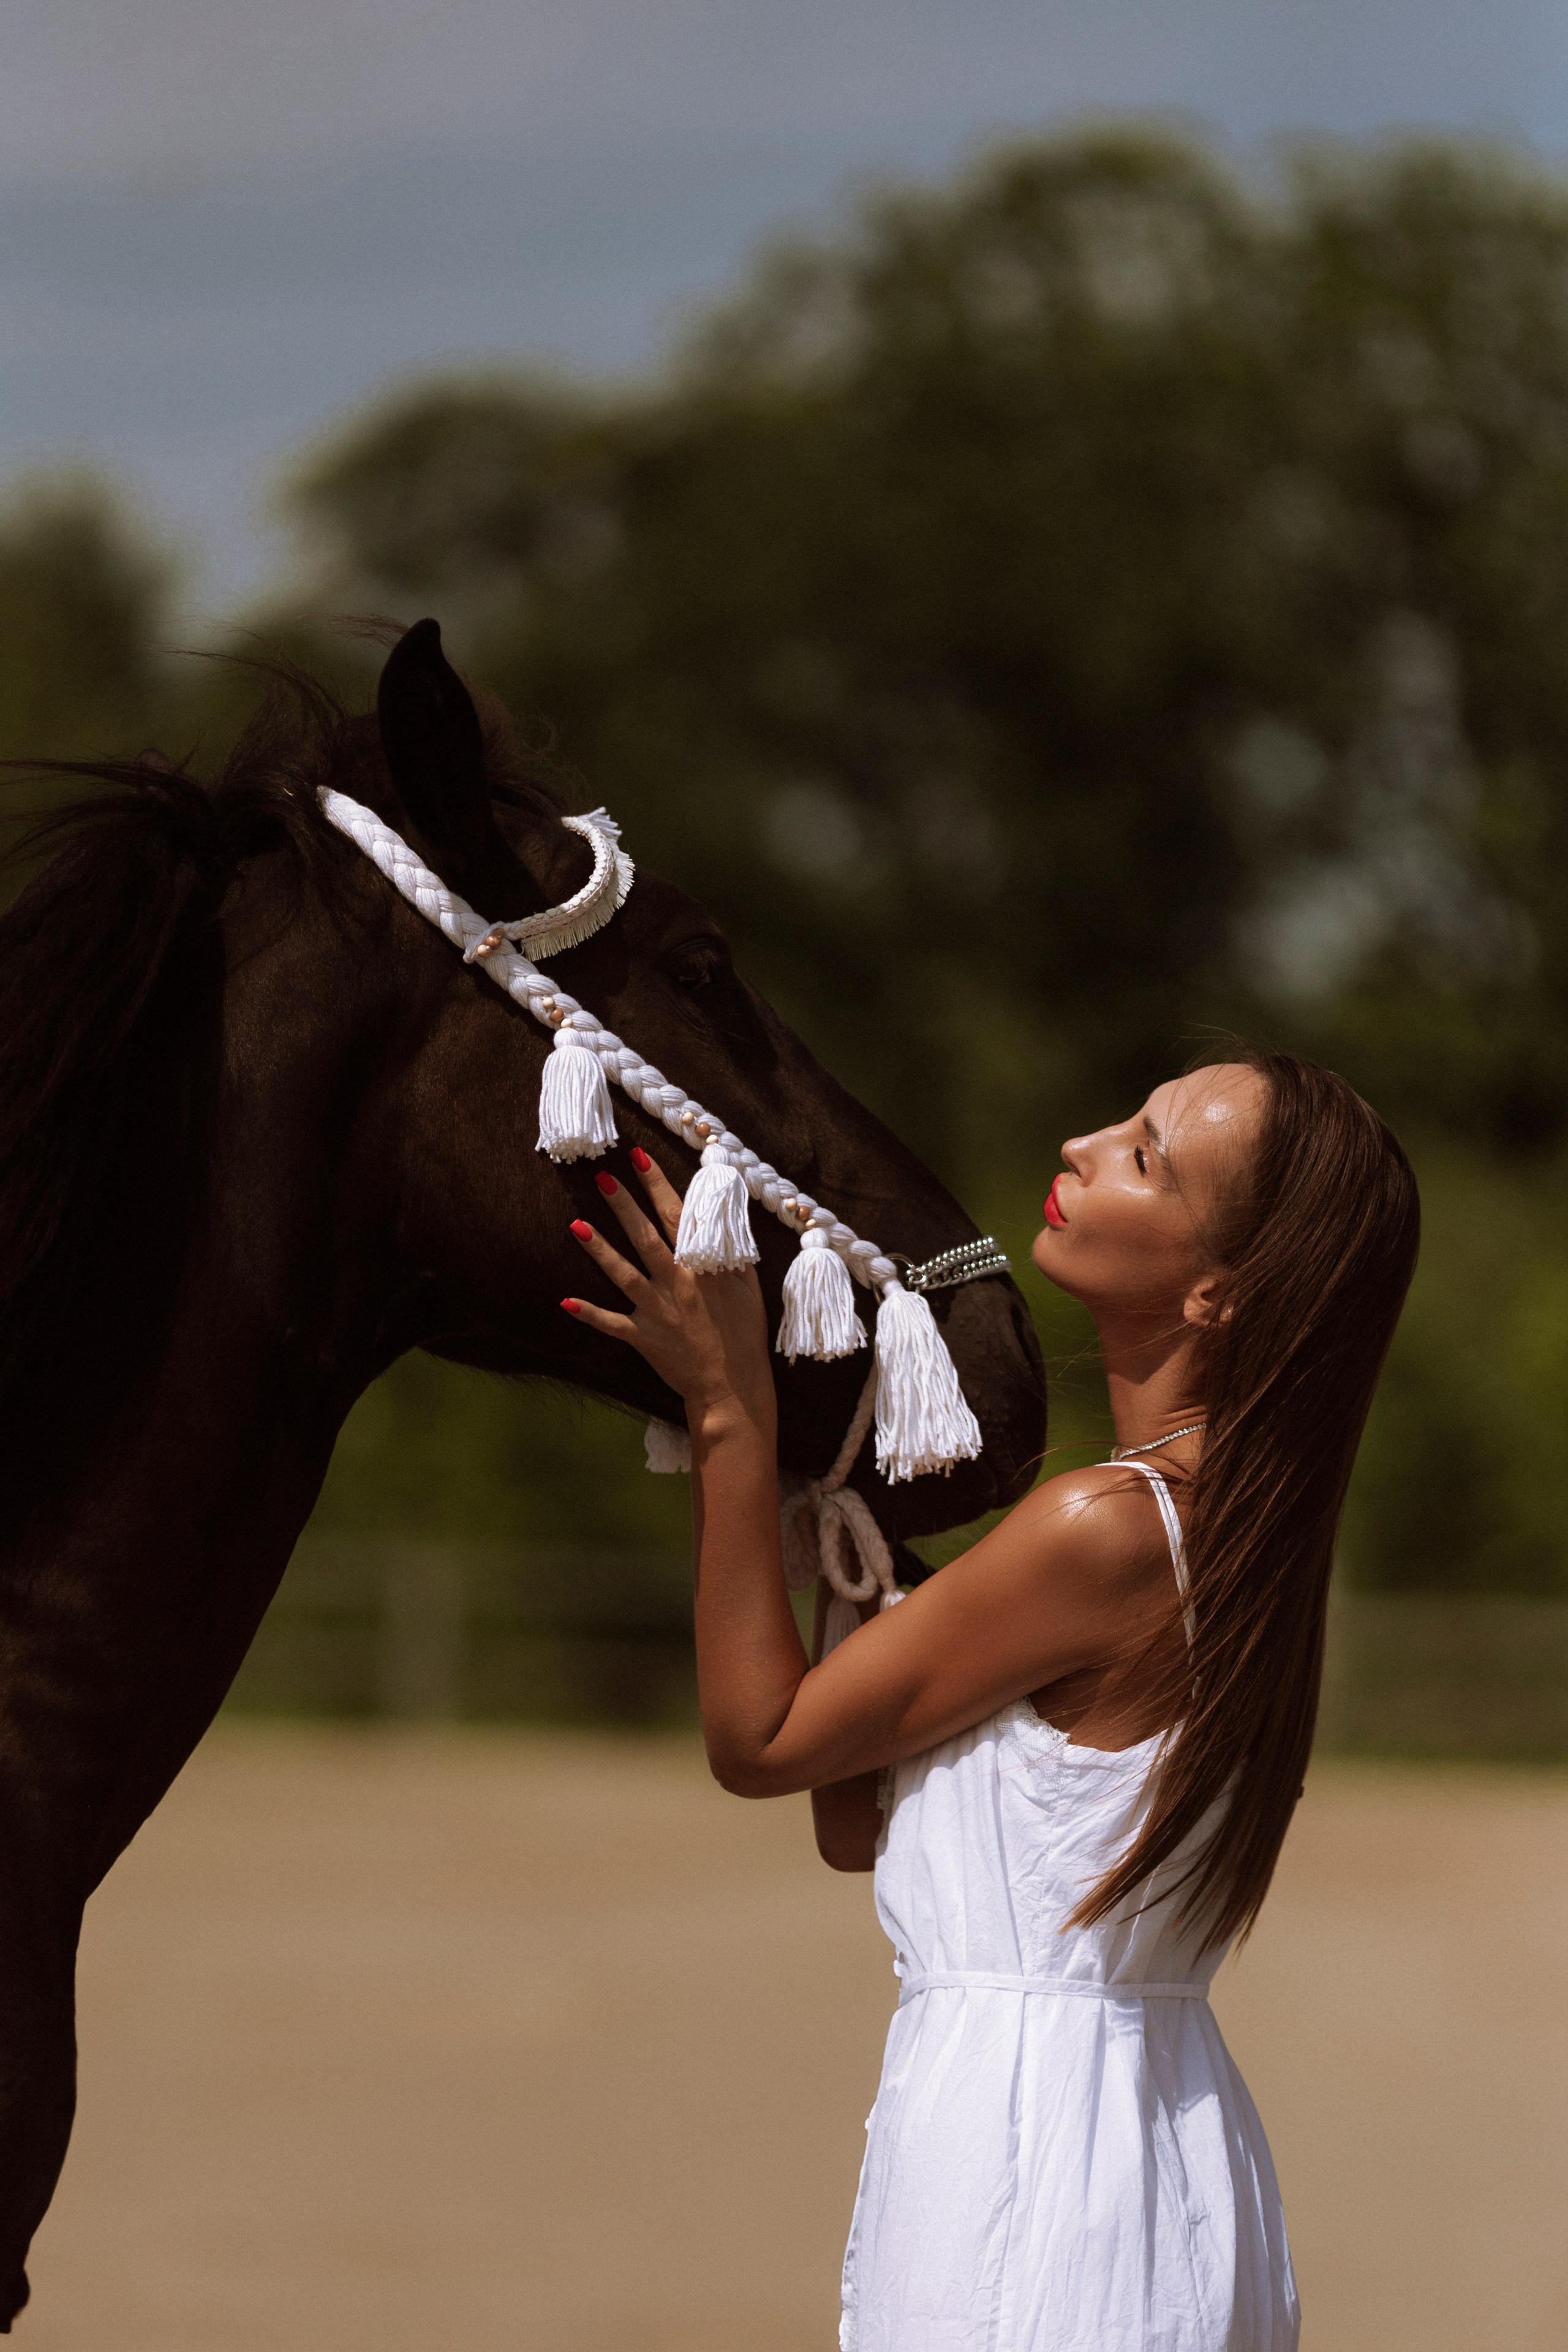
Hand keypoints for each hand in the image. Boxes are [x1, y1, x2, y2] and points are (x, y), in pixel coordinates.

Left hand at [563, 1151, 775, 1437]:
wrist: (734, 1386)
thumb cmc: (744, 1332)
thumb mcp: (748, 1285)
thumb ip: (732, 1250)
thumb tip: (721, 1214)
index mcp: (702, 1267)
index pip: (677, 1216)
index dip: (657, 1184)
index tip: (638, 1156)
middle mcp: (678, 1284)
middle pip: (646, 1237)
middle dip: (623, 1205)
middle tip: (601, 1176)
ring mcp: (659, 1311)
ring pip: (624, 1274)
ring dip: (599, 1249)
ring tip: (575, 1225)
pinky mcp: (644, 1337)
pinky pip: (612, 1324)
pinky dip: (590, 1314)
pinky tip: (565, 1301)